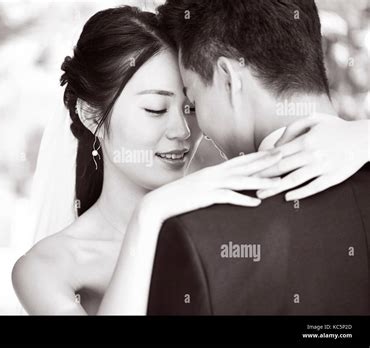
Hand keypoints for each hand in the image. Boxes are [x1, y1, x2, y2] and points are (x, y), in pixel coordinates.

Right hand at [139, 150, 282, 223]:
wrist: (159, 202)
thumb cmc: (179, 196)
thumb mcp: (199, 185)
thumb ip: (213, 183)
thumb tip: (227, 184)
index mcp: (213, 170)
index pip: (240, 161)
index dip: (259, 155)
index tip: (275, 150)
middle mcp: (213, 174)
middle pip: (244, 166)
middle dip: (265, 161)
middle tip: (284, 155)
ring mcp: (210, 185)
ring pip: (240, 181)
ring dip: (260, 181)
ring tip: (278, 182)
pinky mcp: (205, 197)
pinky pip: (228, 198)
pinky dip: (244, 200)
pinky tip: (257, 203)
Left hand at [256, 114, 368, 200]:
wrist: (364, 138)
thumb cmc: (336, 128)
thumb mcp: (313, 120)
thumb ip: (291, 129)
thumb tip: (276, 145)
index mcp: (305, 140)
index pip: (277, 154)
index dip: (260, 163)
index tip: (247, 169)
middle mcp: (312, 154)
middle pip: (281, 168)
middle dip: (261, 177)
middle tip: (246, 184)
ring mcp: (322, 167)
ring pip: (294, 180)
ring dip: (275, 188)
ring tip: (261, 194)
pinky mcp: (333, 178)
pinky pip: (313, 188)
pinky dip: (300, 193)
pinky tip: (287, 197)